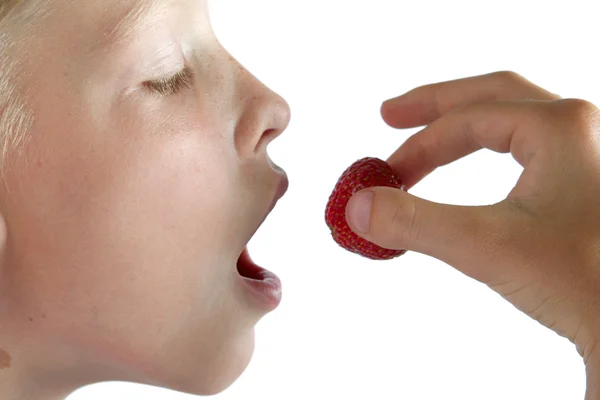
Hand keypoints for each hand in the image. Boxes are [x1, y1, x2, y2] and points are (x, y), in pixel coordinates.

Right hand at [345, 71, 599, 397]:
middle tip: (391, 116)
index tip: (383, 179)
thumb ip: (415, 223)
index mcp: (558, 127)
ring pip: (511, 119)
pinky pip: (526, 145)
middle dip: (436, 107)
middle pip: (490, 97)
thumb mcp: (488, 247)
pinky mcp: (584, 182)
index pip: (465, 121)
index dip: (415, 148)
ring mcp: (584, 153)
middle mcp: (577, 128)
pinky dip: (488, 147)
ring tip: (426, 137)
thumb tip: (356, 207)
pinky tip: (475, 161)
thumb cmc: (588, 283)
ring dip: (463, 125)